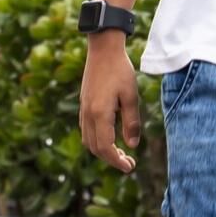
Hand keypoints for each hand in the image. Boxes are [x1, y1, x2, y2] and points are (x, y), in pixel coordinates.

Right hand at [79, 34, 140, 173]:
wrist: (103, 49)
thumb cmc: (120, 70)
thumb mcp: (131, 96)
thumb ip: (131, 122)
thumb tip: (132, 145)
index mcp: (100, 113)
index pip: (105, 148)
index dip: (117, 161)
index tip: (130, 167)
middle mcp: (88, 114)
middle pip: (95, 148)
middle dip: (111, 159)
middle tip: (129, 162)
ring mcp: (83, 109)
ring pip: (88, 140)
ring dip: (102, 150)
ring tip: (120, 152)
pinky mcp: (83, 104)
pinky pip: (86, 129)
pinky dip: (96, 139)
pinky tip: (110, 135)